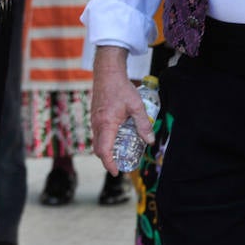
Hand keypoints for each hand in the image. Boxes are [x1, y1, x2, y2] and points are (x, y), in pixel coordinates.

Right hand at [91, 46, 152, 174]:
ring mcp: (94, 119)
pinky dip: (105, 140)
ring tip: (120, 152)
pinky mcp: (95, 115)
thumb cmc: (121, 88)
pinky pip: (98, 132)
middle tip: (121, 164)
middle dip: (108, 159)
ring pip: (97, 140)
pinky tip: (116, 136)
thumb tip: (150, 141)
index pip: (104, 150)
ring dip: (106, 149)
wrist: (107, 72)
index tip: (117, 171)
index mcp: (106, 124)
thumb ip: (143, 125)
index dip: (109, 164)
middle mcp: (97, 123)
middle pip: (98, 148)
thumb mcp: (137, 107)